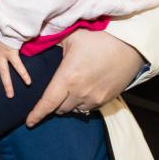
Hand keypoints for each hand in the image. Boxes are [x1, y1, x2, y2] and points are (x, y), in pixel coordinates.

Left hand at [26, 28, 143, 126]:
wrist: (130, 45)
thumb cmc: (98, 38)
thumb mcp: (71, 36)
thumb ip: (52, 42)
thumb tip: (36, 41)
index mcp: (67, 78)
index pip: (47, 103)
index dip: (37, 114)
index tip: (29, 123)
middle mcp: (80, 92)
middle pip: (59, 109)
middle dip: (52, 105)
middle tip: (51, 95)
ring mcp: (95, 98)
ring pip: (74, 110)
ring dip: (67, 105)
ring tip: (68, 92)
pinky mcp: (107, 100)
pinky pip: (89, 109)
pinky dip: (81, 105)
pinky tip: (82, 93)